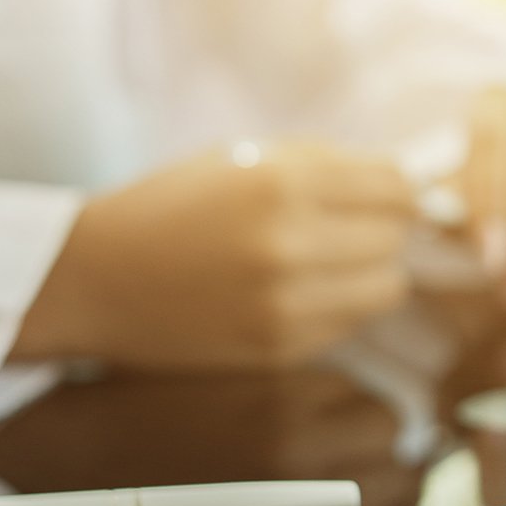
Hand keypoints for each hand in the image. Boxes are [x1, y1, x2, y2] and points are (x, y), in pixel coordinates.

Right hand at [14, 142, 414, 369]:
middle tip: (343, 229)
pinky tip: (298, 293)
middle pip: (396, 237)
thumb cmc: (174, 208)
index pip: (396, 187)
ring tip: (327, 263)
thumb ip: (327, 165)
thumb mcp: (243, 158)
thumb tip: (409, 184)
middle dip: (380, 230)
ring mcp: (286, 302)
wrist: (95, 278)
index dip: (396, 191)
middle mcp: (288, 243)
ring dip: (369, 272)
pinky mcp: (280, 348)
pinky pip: (352, 323)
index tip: (381, 196)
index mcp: (281, 181)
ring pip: (388, 287)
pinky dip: (339, 307)